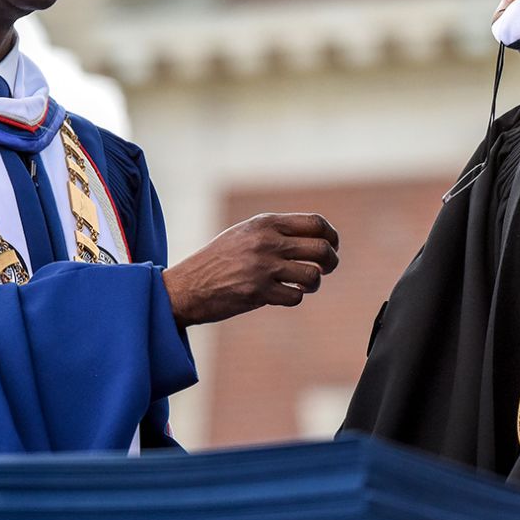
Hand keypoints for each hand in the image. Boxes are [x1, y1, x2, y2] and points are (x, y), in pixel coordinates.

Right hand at [162, 212, 339, 326]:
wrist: (186, 286)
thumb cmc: (219, 260)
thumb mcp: (246, 233)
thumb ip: (277, 231)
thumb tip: (317, 237)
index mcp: (266, 223)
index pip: (316, 223)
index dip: (331, 236)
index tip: (333, 246)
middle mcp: (267, 241)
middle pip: (321, 248)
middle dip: (331, 261)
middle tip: (325, 269)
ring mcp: (263, 267)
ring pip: (313, 275)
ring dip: (314, 283)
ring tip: (304, 284)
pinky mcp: (259, 292)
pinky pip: (296, 296)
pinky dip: (295, 297)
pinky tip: (286, 294)